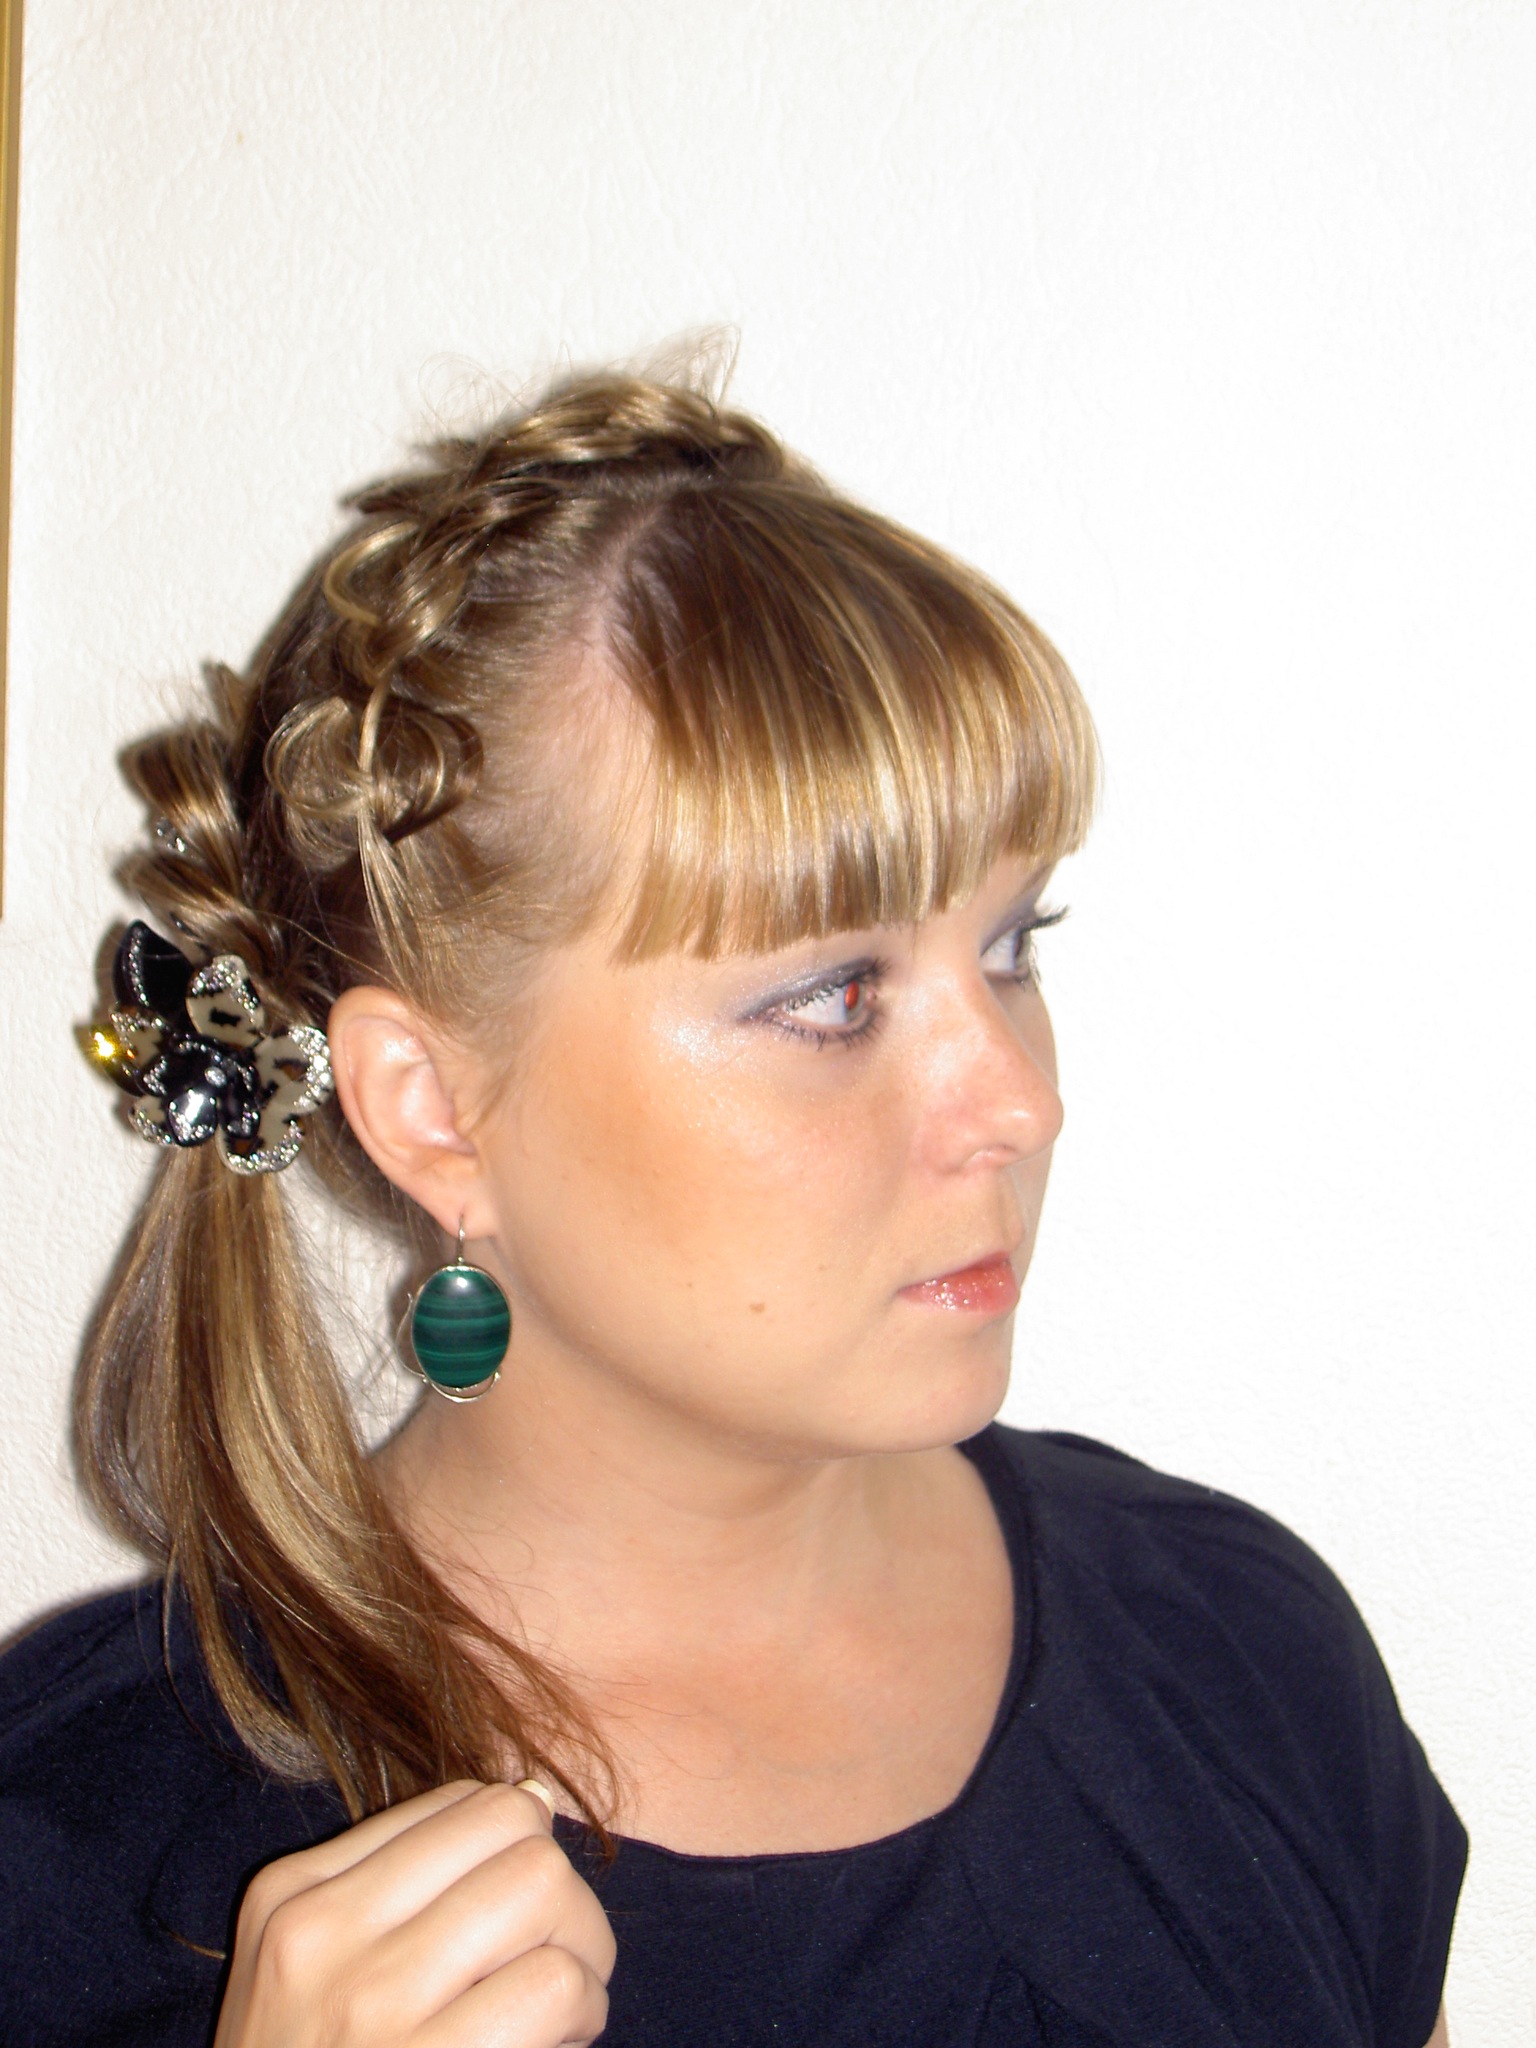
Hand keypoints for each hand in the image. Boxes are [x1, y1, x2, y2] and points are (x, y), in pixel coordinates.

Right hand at [214, 1780, 614, 2046]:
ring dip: (582, 1951)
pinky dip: (582, 2015)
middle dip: (563, 1895)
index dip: (519, 1852)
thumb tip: (532, 1797)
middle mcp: (319, 1936)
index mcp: (292, 1900)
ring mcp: (369, 2007)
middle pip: (512, 1832)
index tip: (515, 1921)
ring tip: (560, 2009)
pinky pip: (554, 1986)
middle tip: (559, 1961)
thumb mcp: (316, 1980)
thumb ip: (406, 1889)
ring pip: (543, 1889)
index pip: (460, 1802)